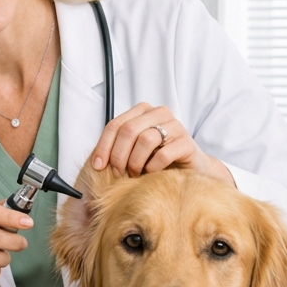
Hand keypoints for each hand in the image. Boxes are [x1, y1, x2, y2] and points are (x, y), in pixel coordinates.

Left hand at [92, 104, 233, 184]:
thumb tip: (95, 162)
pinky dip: (152, 168)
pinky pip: (163, 154)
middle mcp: (159, 113)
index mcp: (142, 111)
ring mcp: (175, 126)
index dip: (103, 146)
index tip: (98, 166)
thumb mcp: (133, 151)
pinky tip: (152, 174)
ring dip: (135, 162)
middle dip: (118, 155)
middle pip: (128, 130)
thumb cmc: (157, 161)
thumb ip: (118, 148)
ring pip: (145, 139)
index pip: (115, 125)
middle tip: (118, 174)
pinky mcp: (187, 142)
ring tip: (136, 174)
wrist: (190, 170)